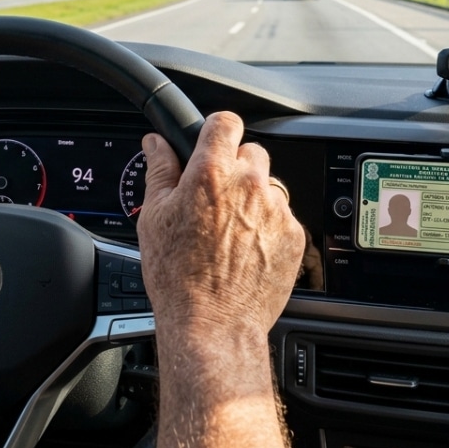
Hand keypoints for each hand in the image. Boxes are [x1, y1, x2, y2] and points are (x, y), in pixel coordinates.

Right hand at [137, 112, 304, 337]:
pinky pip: (282, 216)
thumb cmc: (178, 277)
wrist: (213, 324)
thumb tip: (156, 143)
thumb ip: (159, 171)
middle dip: (234, 168)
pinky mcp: (294, 235)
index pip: (225, 122)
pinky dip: (268, 226)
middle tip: (214, 199)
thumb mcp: (154, 217)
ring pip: (268, 186)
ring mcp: (276, 210)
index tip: (210, 144)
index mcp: (211, 173)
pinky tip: (246, 249)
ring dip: (253, 198)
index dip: (215, 132)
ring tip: (230, 230)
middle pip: (250, 152)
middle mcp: (249, 185)